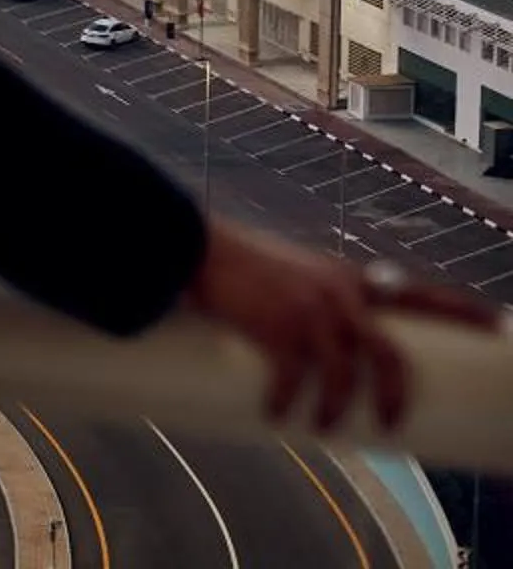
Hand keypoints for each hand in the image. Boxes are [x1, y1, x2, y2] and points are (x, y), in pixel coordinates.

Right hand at [185, 220, 500, 432]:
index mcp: (348, 279)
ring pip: (345, 376)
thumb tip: (320, 348)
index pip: (420, 296)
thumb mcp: (293, 272)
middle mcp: (339, 295)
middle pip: (390, 356)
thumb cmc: (235, 262)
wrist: (190, 245)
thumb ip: (317, 301)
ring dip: (335, 409)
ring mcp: (310, 312)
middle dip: (395, 396)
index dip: (462, 312)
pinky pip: (292, 381)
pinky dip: (283, 403)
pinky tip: (273, 415)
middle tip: (390, 423)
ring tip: (321, 427)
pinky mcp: (277, 328)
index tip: (497, 325)